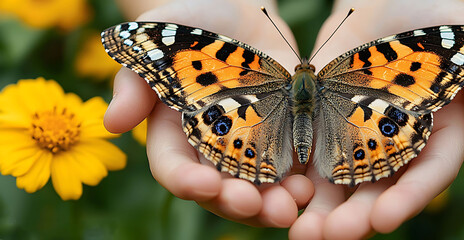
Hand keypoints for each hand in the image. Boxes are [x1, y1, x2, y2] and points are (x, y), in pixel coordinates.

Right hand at [104, 0, 313, 226]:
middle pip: (218, 192)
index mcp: (176, 135)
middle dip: (234, 202)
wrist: (249, 18)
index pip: (174, 168)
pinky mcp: (283, 145)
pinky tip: (308, 188)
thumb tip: (113, 124)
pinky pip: (290, 177)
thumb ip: (136, 75)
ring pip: (256, 193)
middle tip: (252, 205)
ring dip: (271, 206)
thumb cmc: (198, 20)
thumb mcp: (161, 37)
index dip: (186, 180)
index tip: (204, 184)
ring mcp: (250, 152)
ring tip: (289, 206)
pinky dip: (297, 189)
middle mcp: (211, 152)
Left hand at [288, 0, 463, 238]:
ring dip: (322, 214)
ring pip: (342, 189)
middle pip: (382, 192)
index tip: (385, 218)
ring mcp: (359, 144)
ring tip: (301, 233)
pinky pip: (310, 164)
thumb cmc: (426, 16)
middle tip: (332, 235)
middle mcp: (399, 150)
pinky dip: (296, 184)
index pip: (430, 173)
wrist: (378, 8)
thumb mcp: (461, 29)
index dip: (411, 198)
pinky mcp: (326, 133)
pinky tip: (276, 197)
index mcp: (438, 133)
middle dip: (358, 218)